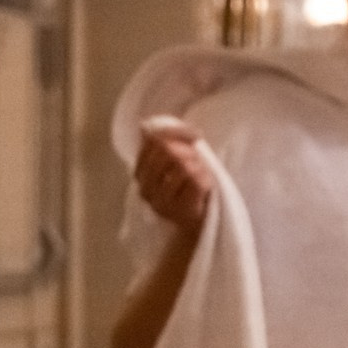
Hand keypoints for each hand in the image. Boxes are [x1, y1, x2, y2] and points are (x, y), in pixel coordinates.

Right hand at [133, 116, 212, 232]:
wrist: (199, 222)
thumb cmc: (188, 187)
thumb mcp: (174, 161)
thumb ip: (164, 143)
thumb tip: (145, 125)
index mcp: (140, 172)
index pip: (152, 140)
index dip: (176, 132)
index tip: (196, 135)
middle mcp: (145, 188)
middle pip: (167, 151)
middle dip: (189, 150)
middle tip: (199, 159)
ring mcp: (161, 203)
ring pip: (183, 166)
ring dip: (199, 166)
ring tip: (202, 174)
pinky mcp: (180, 212)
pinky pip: (197, 181)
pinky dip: (207, 178)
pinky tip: (206, 185)